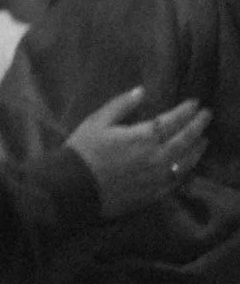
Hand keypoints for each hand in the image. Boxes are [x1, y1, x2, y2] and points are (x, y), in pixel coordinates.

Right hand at [65, 86, 211, 216]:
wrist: (76, 187)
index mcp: (142, 137)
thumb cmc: (83, 150)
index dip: (185, 110)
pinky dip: (187, 168)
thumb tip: (141, 91)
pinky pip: (178, 179)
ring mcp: (159, 176)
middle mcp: (157, 156)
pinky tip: (189, 163)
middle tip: (207, 115)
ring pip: (186, 160)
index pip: (172, 120)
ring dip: (197, 147)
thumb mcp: (97, 121)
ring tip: (204, 138)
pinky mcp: (156, 192)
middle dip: (198, 125)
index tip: (195, 103)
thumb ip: (121, 105)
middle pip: (185, 139)